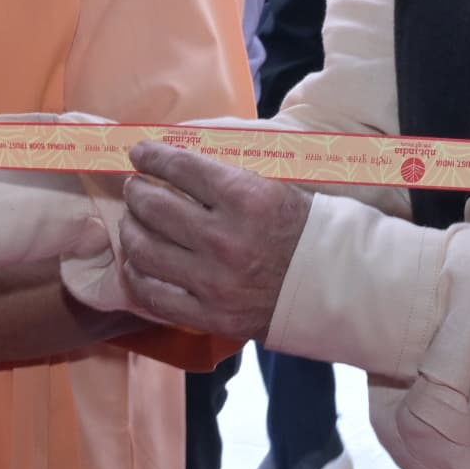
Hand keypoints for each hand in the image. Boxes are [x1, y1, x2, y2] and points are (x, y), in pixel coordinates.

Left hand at [114, 141, 306, 344]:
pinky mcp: (210, 316)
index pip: (181, 167)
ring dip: (131, 230)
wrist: (338, 287)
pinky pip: (154, 295)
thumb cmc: (307, 231)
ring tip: (133, 222)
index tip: (139, 151)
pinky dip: (138, 275)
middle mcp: (225, 239)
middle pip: (154, 206)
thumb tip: (179, 159)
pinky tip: (138, 263)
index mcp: (247, 198)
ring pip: (145, 250)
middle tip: (136, 188)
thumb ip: (228, 177)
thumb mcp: (275, 188)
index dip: (152, 155)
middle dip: (137, 191)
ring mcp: (214, 281)